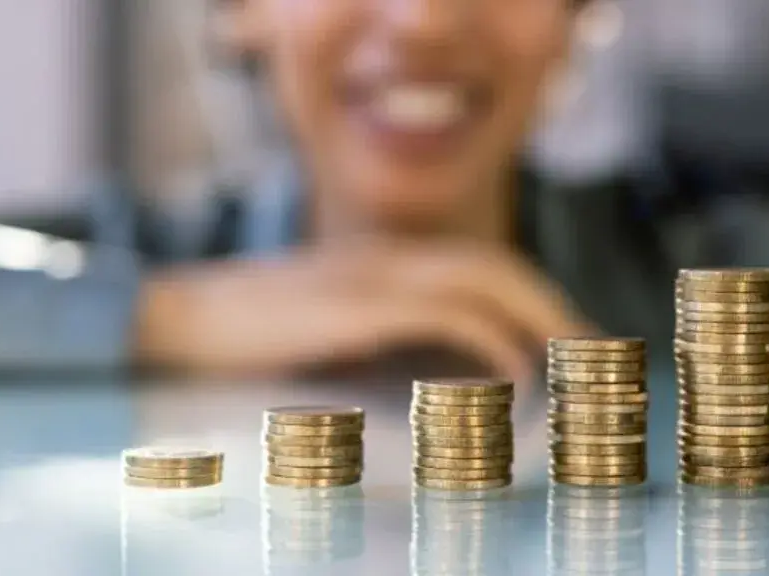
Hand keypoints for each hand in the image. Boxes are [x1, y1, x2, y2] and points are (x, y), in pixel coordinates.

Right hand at [135, 240, 594, 381]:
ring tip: (574, 360)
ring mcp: (371, 275)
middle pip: (496, 264)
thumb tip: (427, 373)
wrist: (174, 318)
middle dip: (553, 306)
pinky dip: (492, 339)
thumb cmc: (243, 335)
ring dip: (539, 315)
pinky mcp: (356, 305)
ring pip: (485, 275)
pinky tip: (515, 374)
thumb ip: (375, 338)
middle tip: (593, 351)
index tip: (566, 338)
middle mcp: (386, 257)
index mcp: (382, 262)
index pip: (478, 264)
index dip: (532, 297)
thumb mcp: (322, 331)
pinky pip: (446, 312)